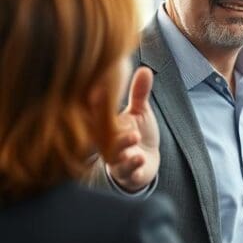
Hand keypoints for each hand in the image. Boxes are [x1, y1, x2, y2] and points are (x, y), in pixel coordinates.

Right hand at [105, 67, 159, 191]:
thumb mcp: (139, 113)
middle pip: (104, 136)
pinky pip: (127, 173)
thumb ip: (139, 93)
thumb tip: (145, 69)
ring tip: (134, 140)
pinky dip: (132, 167)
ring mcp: (116, 160)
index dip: (96, 105)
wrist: (146, 163)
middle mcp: (107, 144)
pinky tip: (138, 159)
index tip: (97, 92)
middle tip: (123, 121)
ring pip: (115, 156)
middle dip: (110, 127)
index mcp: (106, 127)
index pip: (98, 115)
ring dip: (123, 148)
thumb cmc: (138, 135)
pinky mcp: (128, 174)